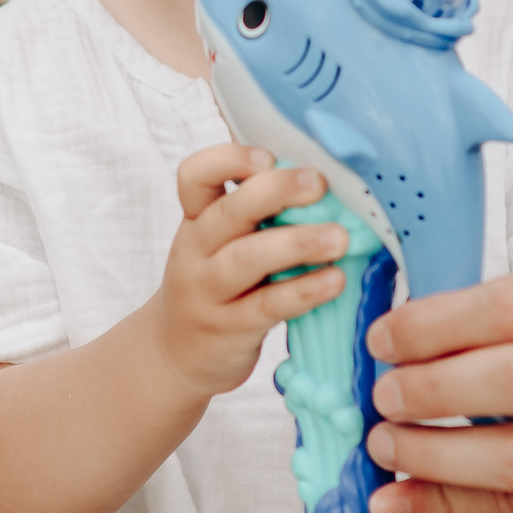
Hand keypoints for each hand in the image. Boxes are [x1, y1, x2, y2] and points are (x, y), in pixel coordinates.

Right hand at [151, 144, 350, 398]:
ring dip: (296, 243)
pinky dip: (303, 290)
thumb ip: (253, 213)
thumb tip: (320, 175)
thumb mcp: (218, 244)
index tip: (269, 157)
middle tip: (318, 183)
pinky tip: (334, 280)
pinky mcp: (229, 329)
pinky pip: (268, 305)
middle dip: (275, 191)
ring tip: (339, 238)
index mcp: (196, 220)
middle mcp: (195, 251)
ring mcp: (208, 292)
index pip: (194, 176)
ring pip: (246, 259)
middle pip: (227, 212)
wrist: (174, 356)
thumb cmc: (213, 287)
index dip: (229, 159)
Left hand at [362, 260, 512, 512]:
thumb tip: (440, 319)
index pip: (511, 304)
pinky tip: (404, 501)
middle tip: (378, 393)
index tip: (383, 336)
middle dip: (422, 390)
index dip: (432, 324)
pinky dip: (458, 505)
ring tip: (383, 446)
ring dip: (430, 457)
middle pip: (505, 380)